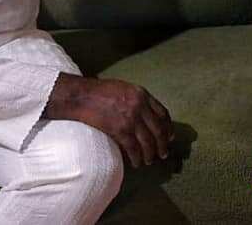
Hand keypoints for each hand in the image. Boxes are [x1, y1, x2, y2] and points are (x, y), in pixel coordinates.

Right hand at [44, 74, 173, 167]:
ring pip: (148, 142)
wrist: (82, 96)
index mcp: (142, 94)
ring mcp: (131, 119)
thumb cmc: (99, 91)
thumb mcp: (124, 88)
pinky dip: (137, 158)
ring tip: (149, 161)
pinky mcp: (120, 130)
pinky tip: (136, 163)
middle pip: (158, 130)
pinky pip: (133, 148)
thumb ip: (137, 100)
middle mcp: (140, 106)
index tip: (169, 136)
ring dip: (150, 154)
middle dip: (162, 144)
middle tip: (163, 153)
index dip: (168, 127)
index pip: (162, 113)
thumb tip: (145, 116)